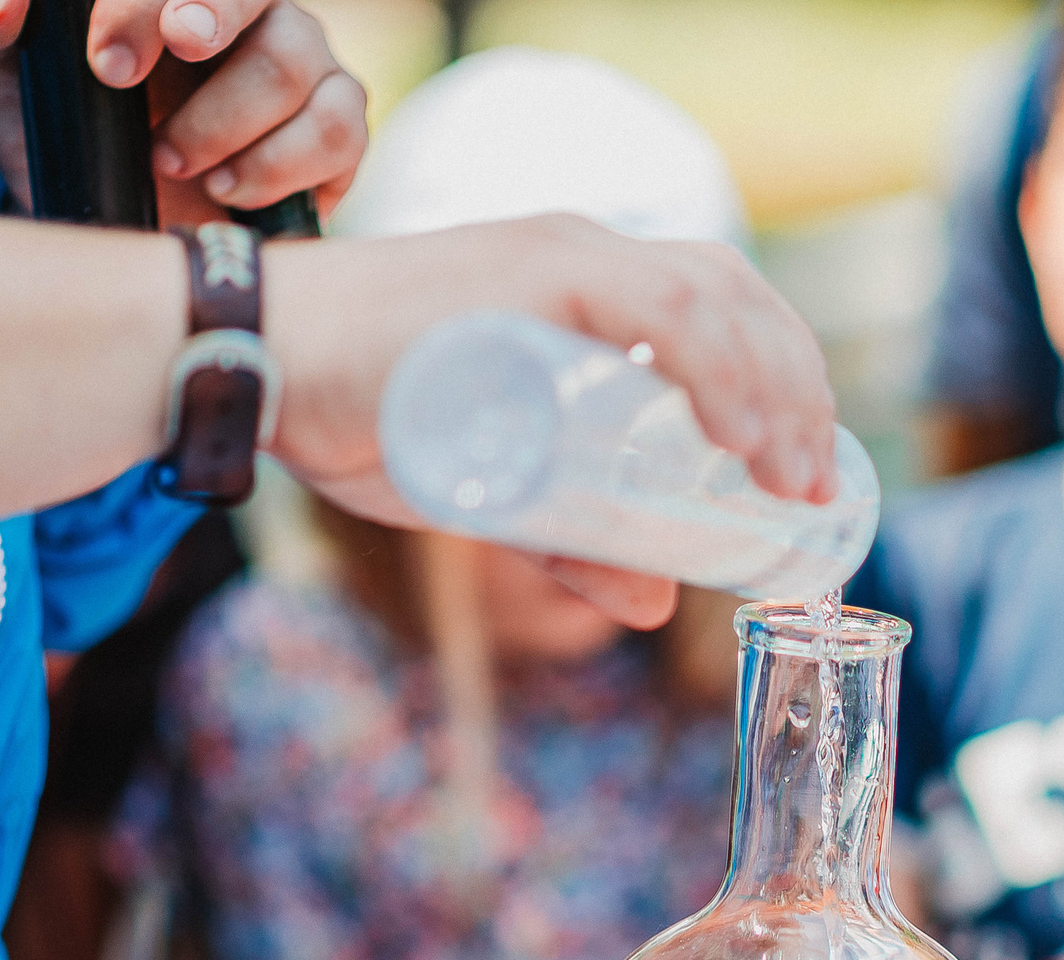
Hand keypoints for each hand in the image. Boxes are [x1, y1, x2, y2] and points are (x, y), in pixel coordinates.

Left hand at [0, 0, 365, 220]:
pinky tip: (226, 190)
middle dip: (207, 39)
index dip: (146, 9)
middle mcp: (249, 10)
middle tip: (150, 108)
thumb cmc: (54, 112)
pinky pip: (341, 133)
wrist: (106, 203)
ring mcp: (303, 65)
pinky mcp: (336, 130)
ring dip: (226, 127)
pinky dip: (282, 167)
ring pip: (298, 70)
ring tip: (171, 165)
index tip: (106, 66)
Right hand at [263, 215, 839, 627]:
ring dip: (772, 387)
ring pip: (713, 296)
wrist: (251, 365)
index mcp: (587, 282)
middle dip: (795, 387)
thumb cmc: (357, 416)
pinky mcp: (529, 274)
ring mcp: (559, 256)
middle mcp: (587, 253)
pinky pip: (656, 310)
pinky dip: (716, 369)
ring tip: (790, 475)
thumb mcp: (490, 491)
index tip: (808, 463)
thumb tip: (653, 603)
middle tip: (812, 485)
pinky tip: (741, 438)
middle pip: (738, 293)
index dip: (784, 375)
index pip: (723, 301)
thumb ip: (571, 539)